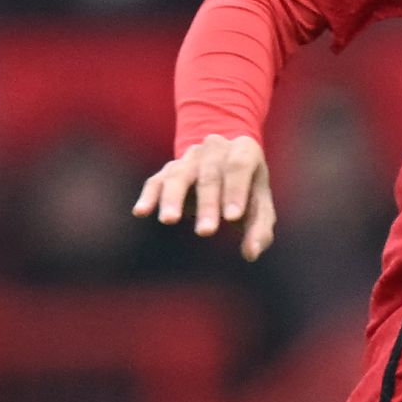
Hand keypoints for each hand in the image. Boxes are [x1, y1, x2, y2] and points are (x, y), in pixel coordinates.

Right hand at [133, 134, 276, 259]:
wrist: (226, 165)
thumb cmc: (248, 190)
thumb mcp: (260, 206)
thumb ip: (260, 230)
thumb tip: (251, 254)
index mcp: (243, 149)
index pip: (239, 165)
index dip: (236, 190)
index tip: (233, 217)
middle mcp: (214, 147)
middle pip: (209, 174)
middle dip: (208, 205)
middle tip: (206, 232)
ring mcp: (189, 157)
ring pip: (179, 175)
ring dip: (173, 198)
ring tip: (169, 220)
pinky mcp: (169, 170)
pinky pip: (156, 181)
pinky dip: (149, 196)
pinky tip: (141, 211)